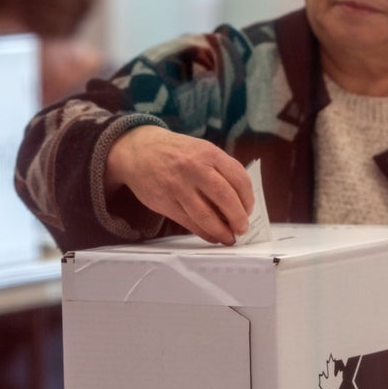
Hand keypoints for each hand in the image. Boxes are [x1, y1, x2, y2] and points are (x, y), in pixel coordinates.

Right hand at [105, 125, 253, 244]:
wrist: (138, 150)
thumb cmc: (176, 152)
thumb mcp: (201, 150)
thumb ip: (221, 170)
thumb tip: (240, 201)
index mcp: (209, 153)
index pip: (239, 178)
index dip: (248, 198)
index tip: (249, 209)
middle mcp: (194, 168)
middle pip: (226, 198)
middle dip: (239, 218)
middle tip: (243, 228)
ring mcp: (178, 186)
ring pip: (207, 215)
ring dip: (222, 231)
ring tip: (230, 238)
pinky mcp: (164, 202)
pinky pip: (189, 223)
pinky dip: (204, 233)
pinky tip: (212, 236)